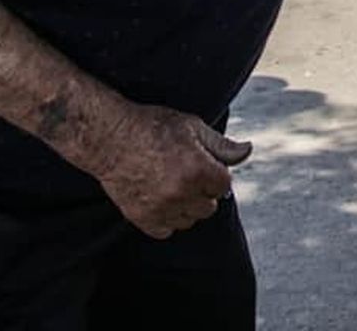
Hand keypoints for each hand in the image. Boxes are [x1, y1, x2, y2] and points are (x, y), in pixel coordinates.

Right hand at [93, 104, 251, 238]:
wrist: (108, 137)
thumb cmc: (152, 126)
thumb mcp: (192, 127)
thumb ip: (222, 145)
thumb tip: (248, 151)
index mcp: (198, 169)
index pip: (224, 185)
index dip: (215, 173)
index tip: (202, 164)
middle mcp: (182, 193)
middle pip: (209, 206)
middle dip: (203, 191)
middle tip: (186, 173)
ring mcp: (161, 208)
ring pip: (190, 220)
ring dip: (187, 206)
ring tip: (172, 184)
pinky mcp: (142, 218)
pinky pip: (166, 230)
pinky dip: (167, 219)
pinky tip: (160, 199)